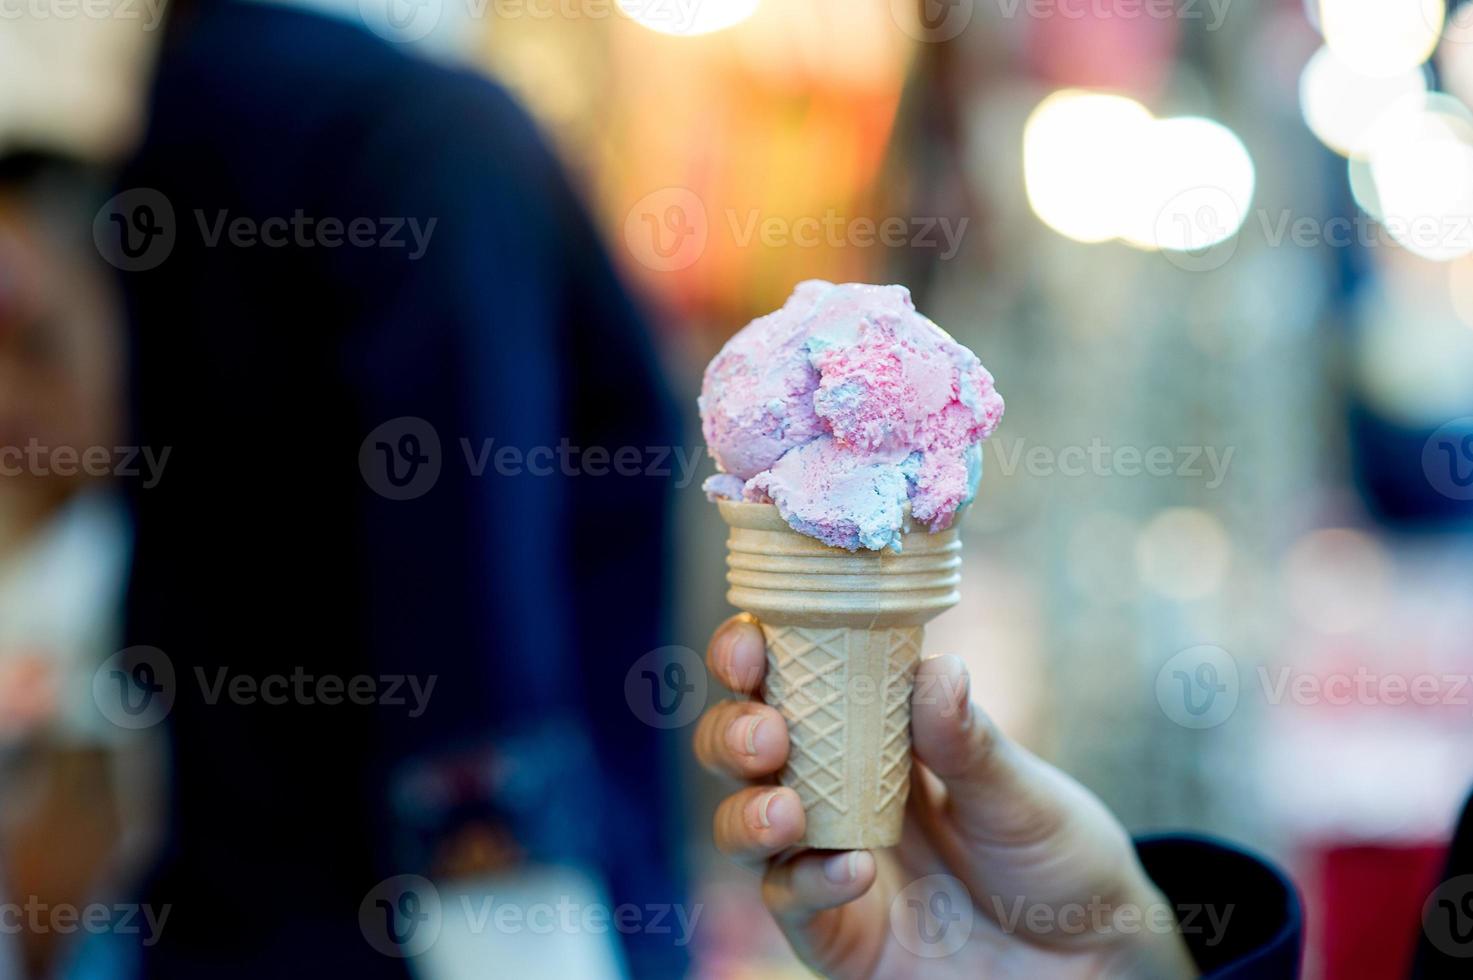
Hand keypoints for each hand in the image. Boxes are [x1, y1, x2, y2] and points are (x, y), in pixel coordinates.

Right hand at [694, 615, 1198, 978]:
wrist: (1088, 958)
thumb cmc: (1054, 854)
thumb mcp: (1021, 791)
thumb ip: (968, 740)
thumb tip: (937, 666)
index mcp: (870, 731)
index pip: (788, 678)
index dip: (752, 654)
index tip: (751, 642)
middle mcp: (832, 790)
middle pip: (741, 749)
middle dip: (732, 732)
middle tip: (767, 734)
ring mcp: (825, 860)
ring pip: (741, 826)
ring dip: (748, 811)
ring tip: (787, 810)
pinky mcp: (834, 933)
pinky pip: (791, 903)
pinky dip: (808, 883)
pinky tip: (850, 869)